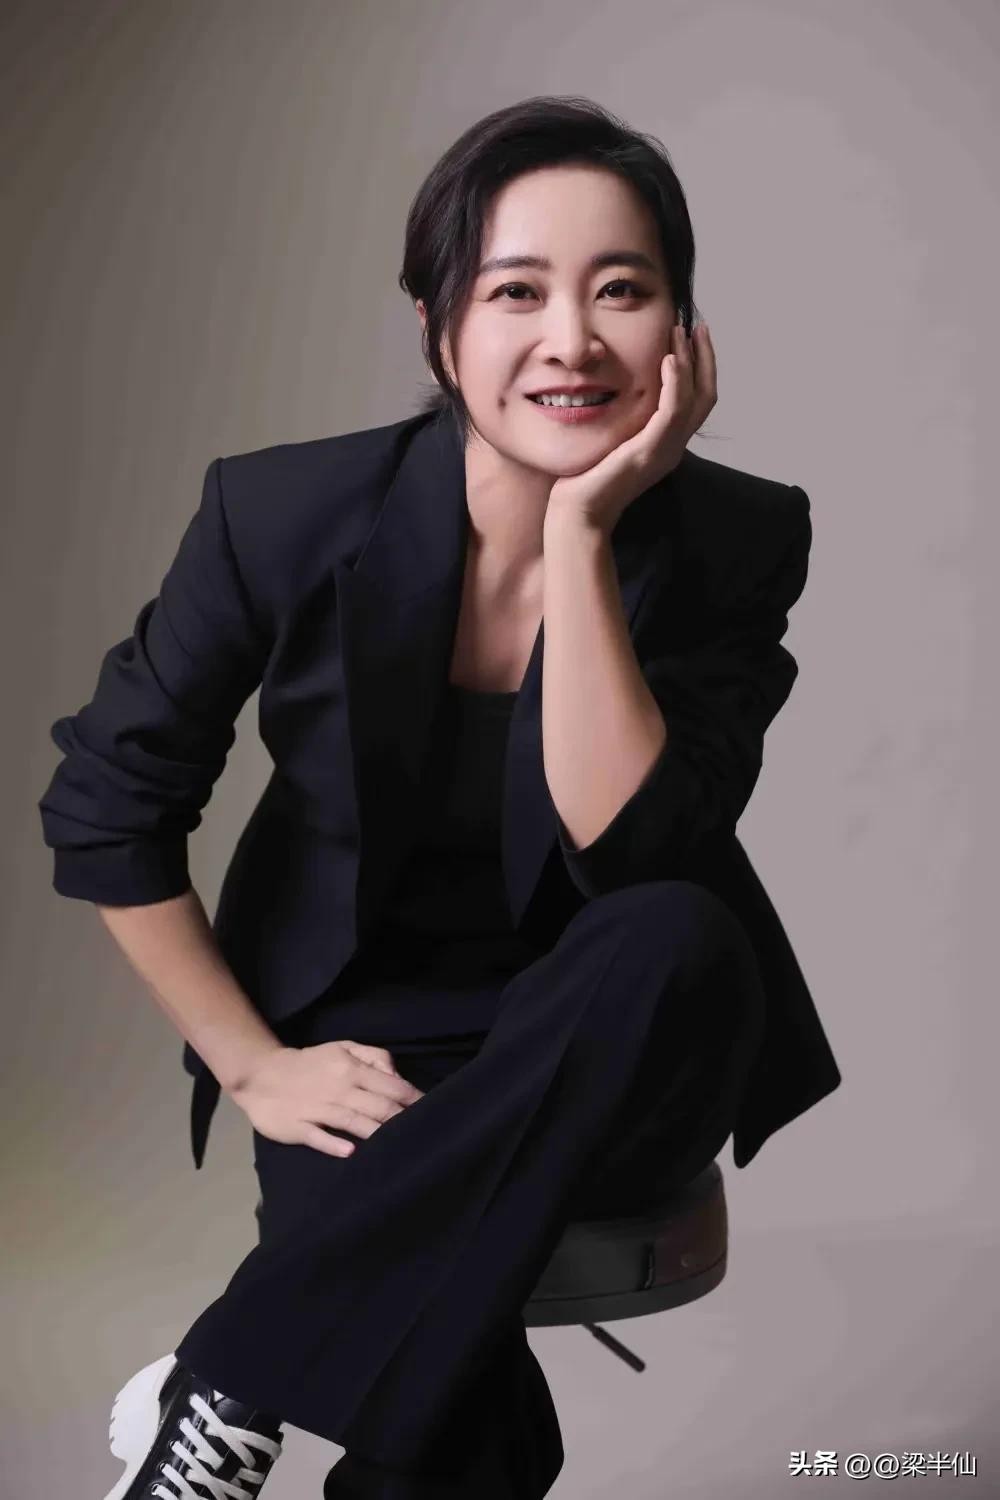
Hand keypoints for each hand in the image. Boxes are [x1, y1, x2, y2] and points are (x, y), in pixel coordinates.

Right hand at [231, 1040, 424, 1156]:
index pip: (390, 1085)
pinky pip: (319, 1136)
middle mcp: (338, 1088)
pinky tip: (350, 1151)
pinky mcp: (298, 1126)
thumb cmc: (311, 1063)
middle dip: (402, 1119)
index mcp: (351, 1068)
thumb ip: (373, 1057)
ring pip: (353, 1121)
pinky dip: (334, 1143)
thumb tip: (398, 1077)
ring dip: (377, 1133)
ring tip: (397, 1145)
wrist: (262, 1073)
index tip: (432, 1111)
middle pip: (378, 1106)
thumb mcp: (342, 1048)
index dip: (413, 1099)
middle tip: (423, 1134)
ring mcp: (317, 1108)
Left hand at [545, 322, 716, 535]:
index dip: (700, 366)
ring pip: (695, 400)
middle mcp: (673, 446)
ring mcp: (665, 450)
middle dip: (704, 357)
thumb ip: (625, 416)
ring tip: (679, 333)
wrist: (578, 512)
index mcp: (668, 443)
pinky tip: (669, 360)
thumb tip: (617, 385)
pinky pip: (672, 412)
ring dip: (689, 362)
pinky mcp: (649, 452)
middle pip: (706, 395)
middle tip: (696, 325)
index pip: (698, 399)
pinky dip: (675, 383)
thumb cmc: (587, 478)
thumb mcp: (612, 438)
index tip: (692, 334)